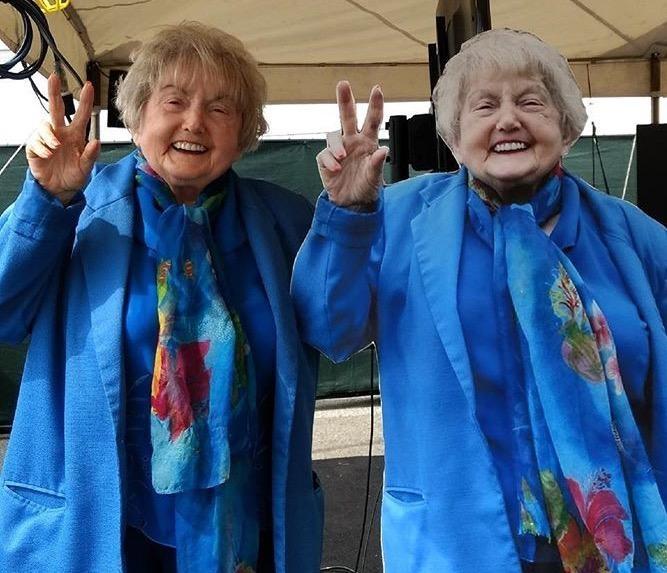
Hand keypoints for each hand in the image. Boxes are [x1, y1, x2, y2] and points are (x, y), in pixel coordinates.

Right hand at [26, 73, 100, 204]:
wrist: (59, 189)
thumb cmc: (74, 176)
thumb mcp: (86, 168)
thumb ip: (91, 156)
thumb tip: (96, 142)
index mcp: (76, 136)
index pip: (82, 115)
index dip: (85, 101)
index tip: (89, 86)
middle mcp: (61, 133)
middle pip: (56, 109)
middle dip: (54, 93)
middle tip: (53, 78)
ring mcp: (47, 139)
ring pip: (44, 126)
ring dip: (50, 135)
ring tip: (55, 147)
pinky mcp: (35, 147)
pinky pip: (36, 142)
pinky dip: (42, 148)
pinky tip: (48, 155)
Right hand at [316, 81, 387, 206]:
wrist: (351, 204)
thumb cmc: (366, 188)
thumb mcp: (375, 178)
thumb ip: (377, 164)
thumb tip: (383, 150)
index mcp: (368, 142)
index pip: (372, 120)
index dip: (375, 105)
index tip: (376, 89)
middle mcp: (352, 141)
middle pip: (347, 116)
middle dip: (345, 100)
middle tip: (343, 84)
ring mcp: (338, 150)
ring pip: (333, 135)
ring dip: (337, 145)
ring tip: (342, 157)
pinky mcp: (326, 160)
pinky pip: (325, 155)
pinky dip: (330, 161)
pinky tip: (336, 169)